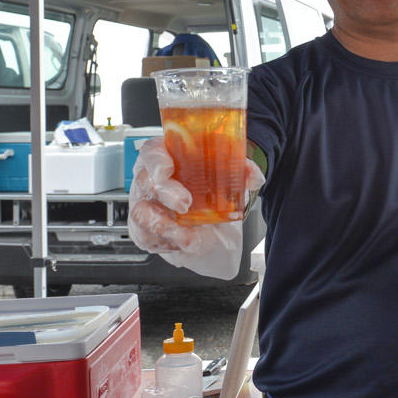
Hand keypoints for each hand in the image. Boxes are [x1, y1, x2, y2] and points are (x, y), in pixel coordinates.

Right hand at [127, 137, 263, 277]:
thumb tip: (254, 177)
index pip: (151, 153)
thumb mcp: (223, 168)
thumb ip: (241, 169)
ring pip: (142, 214)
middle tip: (185, 205)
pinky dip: (167, 243)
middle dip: (166, 194)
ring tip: (191, 237)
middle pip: (146, 182)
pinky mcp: (143, 227)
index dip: (156, 162)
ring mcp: (142, 203)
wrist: (201, 199)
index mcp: (163, 155)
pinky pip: (147, 237)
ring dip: (167, 228)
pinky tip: (186, 244)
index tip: (166, 171)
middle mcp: (148, 178)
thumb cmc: (203, 177)